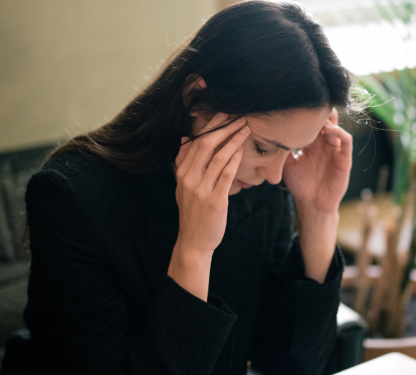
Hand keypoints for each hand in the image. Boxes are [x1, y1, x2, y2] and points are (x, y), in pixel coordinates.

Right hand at [174, 113, 250, 259]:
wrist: (194, 240)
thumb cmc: (192, 212)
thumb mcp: (182, 187)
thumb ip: (183, 162)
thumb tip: (185, 139)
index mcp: (182, 174)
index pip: (196, 143)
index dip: (210, 127)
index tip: (223, 114)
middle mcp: (189, 179)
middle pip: (206, 145)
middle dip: (223, 128)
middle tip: (237, 117)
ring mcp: (201, 190)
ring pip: (218, 157)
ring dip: (233, 140)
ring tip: (245, 129)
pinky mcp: (215, 200)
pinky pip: (226, 174)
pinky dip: (234, 160)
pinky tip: (242, 150)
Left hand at [282, 109, 351, 213]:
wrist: (311, 203)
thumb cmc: (299, 184)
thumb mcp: (287, 164)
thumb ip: (283, 150)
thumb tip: (270, 135)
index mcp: (311, 145)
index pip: (311, 125)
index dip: (306, 116)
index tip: (297, 107)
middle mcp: (324, 145)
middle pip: (326, 122)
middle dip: (320, 113)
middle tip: (311, 106)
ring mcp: (335, 150)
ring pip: (337, 128)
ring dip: (330, 120)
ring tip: (320, 117)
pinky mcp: (344, 159)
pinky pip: (346, 141)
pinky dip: (340, 132)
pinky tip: (330, 130)